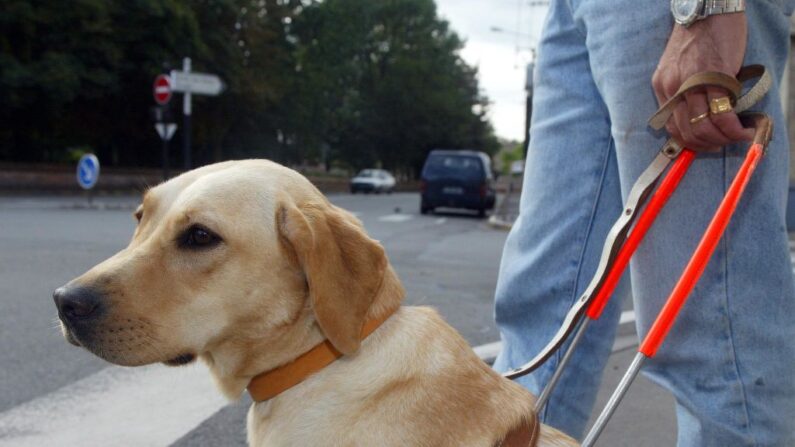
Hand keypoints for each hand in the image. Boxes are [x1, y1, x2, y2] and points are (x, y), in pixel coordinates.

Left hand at [652, 13, 754, 151]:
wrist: (707, 10)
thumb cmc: (697, 38)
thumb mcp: (678, 68)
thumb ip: (683, 92)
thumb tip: (698, 118)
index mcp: (661, 88)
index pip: (670, 128)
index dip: (690, 143)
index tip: (707, 143)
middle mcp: (672, 89)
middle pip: (687, 132)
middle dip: (708, 145)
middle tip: (725, 142)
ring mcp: (691, 85)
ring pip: (702, 128)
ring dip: (722, 139)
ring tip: (736, 136)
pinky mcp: (713, 78)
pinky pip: (720, 115)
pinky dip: (732, 128)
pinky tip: (742, 129)